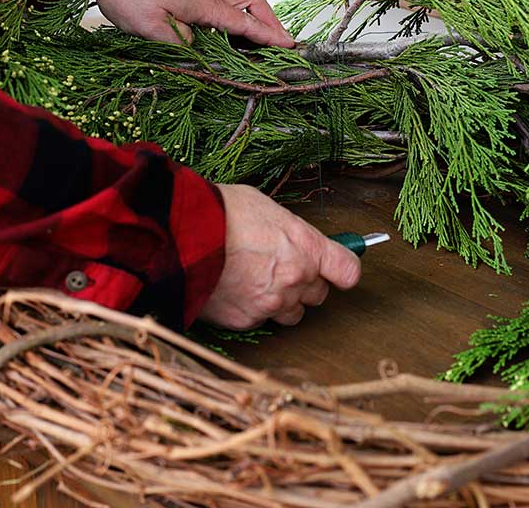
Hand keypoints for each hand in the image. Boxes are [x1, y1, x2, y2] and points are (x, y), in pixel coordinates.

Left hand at [83, 0, 295, 46]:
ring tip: (253, 34)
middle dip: (269, 19)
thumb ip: (181, 44)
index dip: (269, 37)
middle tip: (278, 39)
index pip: (245, 24)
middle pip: (251, 0)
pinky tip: (217, 23)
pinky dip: (230, 8)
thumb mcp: (151, 28)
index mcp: (202, 3)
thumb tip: (201, 52)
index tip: (290, 47)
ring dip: (250, 13)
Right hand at [199, 184, 361, 328]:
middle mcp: (296, 279)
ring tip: (256, 281)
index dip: (342, 270)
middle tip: (281, 268)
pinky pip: (259, 321)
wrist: (181, 236)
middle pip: (319, 294)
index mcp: (307, 247)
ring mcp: (272, 304)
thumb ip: (290, 232)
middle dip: (305, 284)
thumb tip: (296, 240)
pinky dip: (251, 309)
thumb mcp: (266, 207)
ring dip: (282, 302)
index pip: (347, 270)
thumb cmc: (221, 212)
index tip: (337, 269)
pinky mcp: (246, 321)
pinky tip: (234, 290)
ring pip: (292, 314)